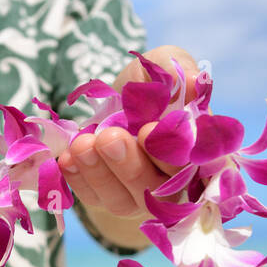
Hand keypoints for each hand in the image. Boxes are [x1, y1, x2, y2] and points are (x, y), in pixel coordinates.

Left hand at [56, 45, 200, 223]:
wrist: (115, 104)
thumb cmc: (146, 87)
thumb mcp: (160, 65)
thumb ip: (178, 71)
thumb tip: (197, 81)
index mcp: (197, 152)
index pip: (193, 164)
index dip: (171, 152)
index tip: (148, 129)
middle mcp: (174, 183)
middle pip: (157, 189)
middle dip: (129, 164)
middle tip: (108, 136)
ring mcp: (141, 197)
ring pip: (123, 200)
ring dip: (99, 173)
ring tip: (82, 144)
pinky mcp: (110, 200)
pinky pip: (95, 200)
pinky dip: (79, 180)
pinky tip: (68, 157)